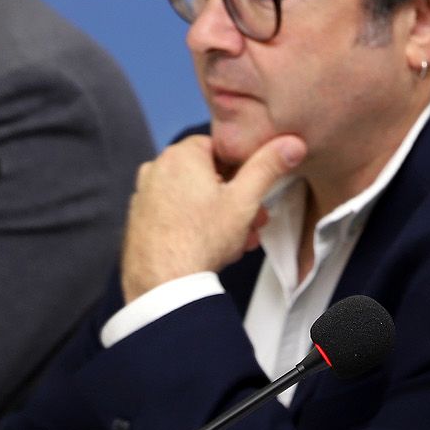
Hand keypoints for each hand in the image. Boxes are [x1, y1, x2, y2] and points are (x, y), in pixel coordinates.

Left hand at [119, 132, 305, 301]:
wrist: (163, 285)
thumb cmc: (202, 239)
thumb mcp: (244, 201)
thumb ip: (268, 167)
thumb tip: (292, 143)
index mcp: (180, 155)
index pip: (218, 148)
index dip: (241, 171)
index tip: (252, 193)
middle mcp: (156, 169)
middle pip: (206, 177)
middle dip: (234, 200)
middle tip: (253, 223)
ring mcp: (143, 195)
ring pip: (191, 198)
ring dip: (218, 216)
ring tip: (236, 242)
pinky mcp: (138, 221)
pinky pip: (173, 215)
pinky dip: (191, 226)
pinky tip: (209, 248)